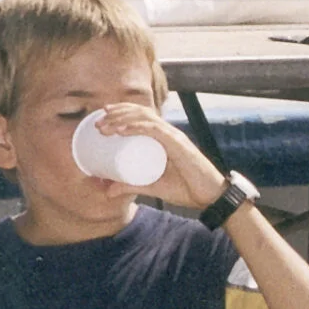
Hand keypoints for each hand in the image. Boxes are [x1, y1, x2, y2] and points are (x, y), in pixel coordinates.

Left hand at [85, 102, 223, 211]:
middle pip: (140, 112)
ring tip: (104, 126)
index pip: (142, 115)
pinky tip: (122, 129)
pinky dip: (136, 127)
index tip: (101, 116)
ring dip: (121, 118)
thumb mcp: (152, 187)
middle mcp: (169, 133)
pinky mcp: (178, 144)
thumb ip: (131, 187)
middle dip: (116, 113)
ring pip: (144, 117)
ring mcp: (174, 137)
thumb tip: (107, 191)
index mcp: (164, 138)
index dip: (121, 111)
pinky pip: (154, 130)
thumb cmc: (187, 189)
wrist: (210, 197)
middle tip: (98, 123)